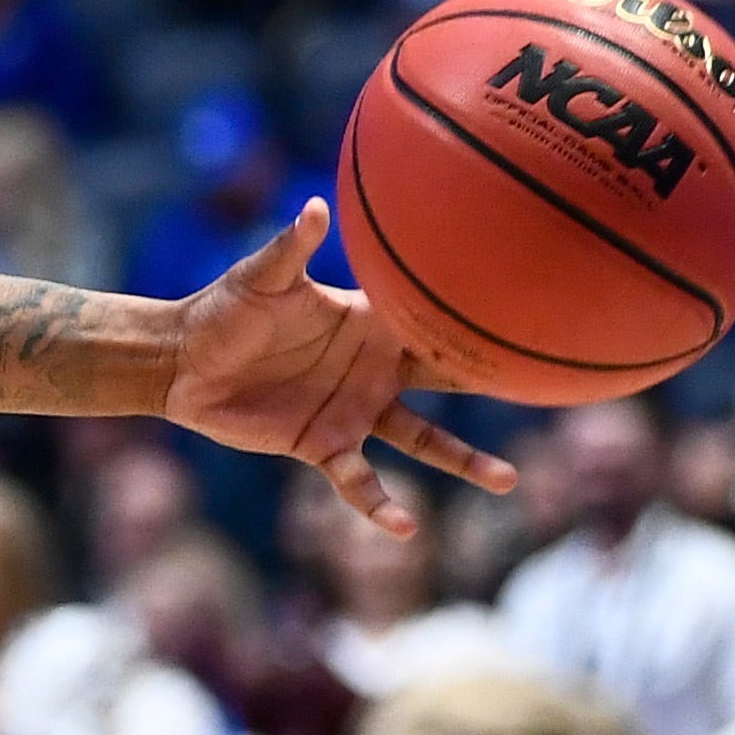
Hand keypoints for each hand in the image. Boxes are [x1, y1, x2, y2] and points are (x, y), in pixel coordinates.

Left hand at [159, 202, 517, 536]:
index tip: (534, 326)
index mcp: (373, 323)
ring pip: (422, 440)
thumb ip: (292, 248)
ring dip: (462, 461)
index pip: (436, 324)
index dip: (481, 326)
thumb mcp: (261, 277)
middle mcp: (376, 369)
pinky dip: (380, 504)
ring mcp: (355, 411)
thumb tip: (316, 207)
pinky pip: (358, 482)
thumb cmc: (224, 307)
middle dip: (497, 388)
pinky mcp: (322, 446)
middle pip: (449, 382)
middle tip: (552, 394)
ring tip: (507, 481)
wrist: (182, 360)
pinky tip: (404, 528)